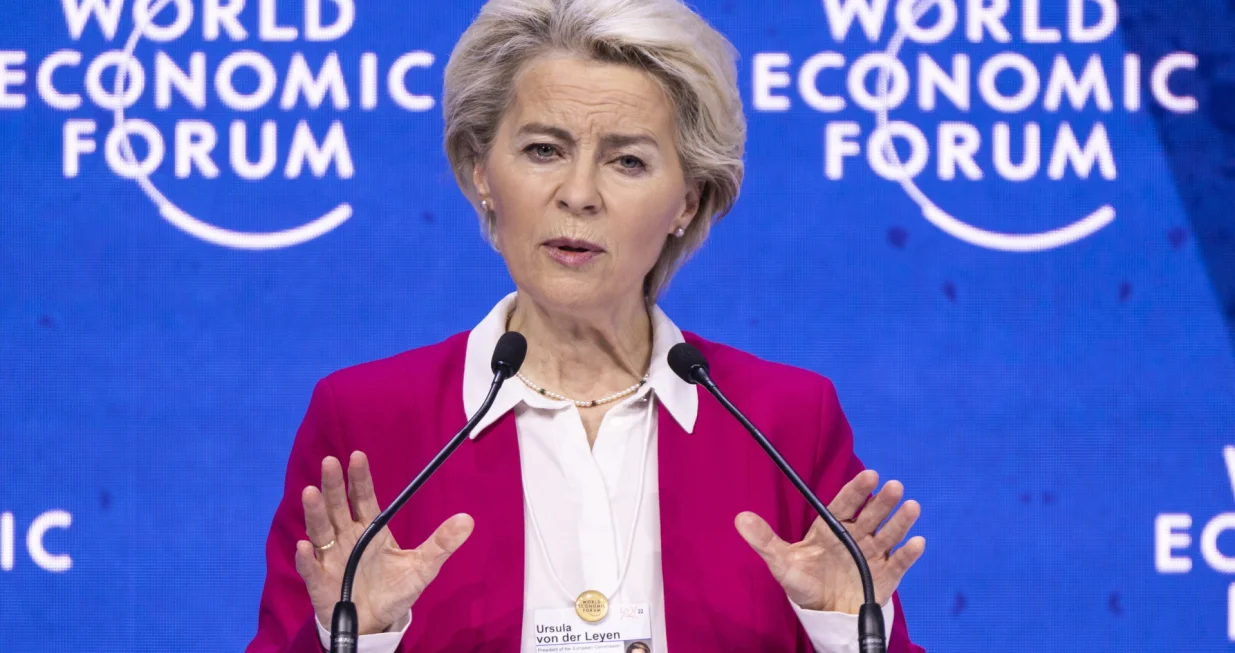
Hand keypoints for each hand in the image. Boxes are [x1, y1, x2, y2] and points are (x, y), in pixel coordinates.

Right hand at [294, 451, 473, 634]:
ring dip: (315, 512)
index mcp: (370, 528)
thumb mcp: (422, 566)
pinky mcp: (320, 582)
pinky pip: (311, 568)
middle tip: (330, 462)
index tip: (357, 456)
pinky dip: (306, 558)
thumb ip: (441, 543)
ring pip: (320, 531)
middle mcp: (346, 537)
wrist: (375, 621)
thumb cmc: (394, 589)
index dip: (359, 478)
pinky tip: (305, 546)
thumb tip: (468, 520)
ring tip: (310, 492)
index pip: (363, 497)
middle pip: (337, 507)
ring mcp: (330, 557)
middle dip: (333, 486)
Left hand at [736, 470, 924, 613]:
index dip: (857, 490)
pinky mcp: (885, 576)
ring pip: (888, 534)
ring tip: (911, 506)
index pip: (845, 505)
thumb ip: (764, 540)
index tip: (869, 475)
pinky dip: (909, 553)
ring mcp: (871, 555)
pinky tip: (918, 542)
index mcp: (831, 529)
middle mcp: (854, 537)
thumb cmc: (804, 583)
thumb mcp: (781, 562)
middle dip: (882, 501)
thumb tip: (739, 518)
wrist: (824, 614)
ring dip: (900, 520)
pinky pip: (899, 562)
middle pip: (870, 515)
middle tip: (894, 486)